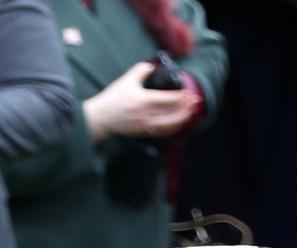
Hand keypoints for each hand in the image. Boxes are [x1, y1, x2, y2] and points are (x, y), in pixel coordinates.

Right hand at [84, 62, 203, 141]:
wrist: (101, 118)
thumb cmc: (112, 99)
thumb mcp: (127, 79)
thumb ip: (142, 70)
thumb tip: (154, 65)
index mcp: (144, 100)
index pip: (169, 99)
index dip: (181, 97)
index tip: (189, 93)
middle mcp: (147, 114)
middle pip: (172, 113)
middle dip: (186, 108)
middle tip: (196, 102)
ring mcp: (146, 126)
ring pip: (170, 125)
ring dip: (182, 119)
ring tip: (190, 113)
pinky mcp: (143, 133)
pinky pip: (162, 132)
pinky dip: (173, 128)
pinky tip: (178, 124)